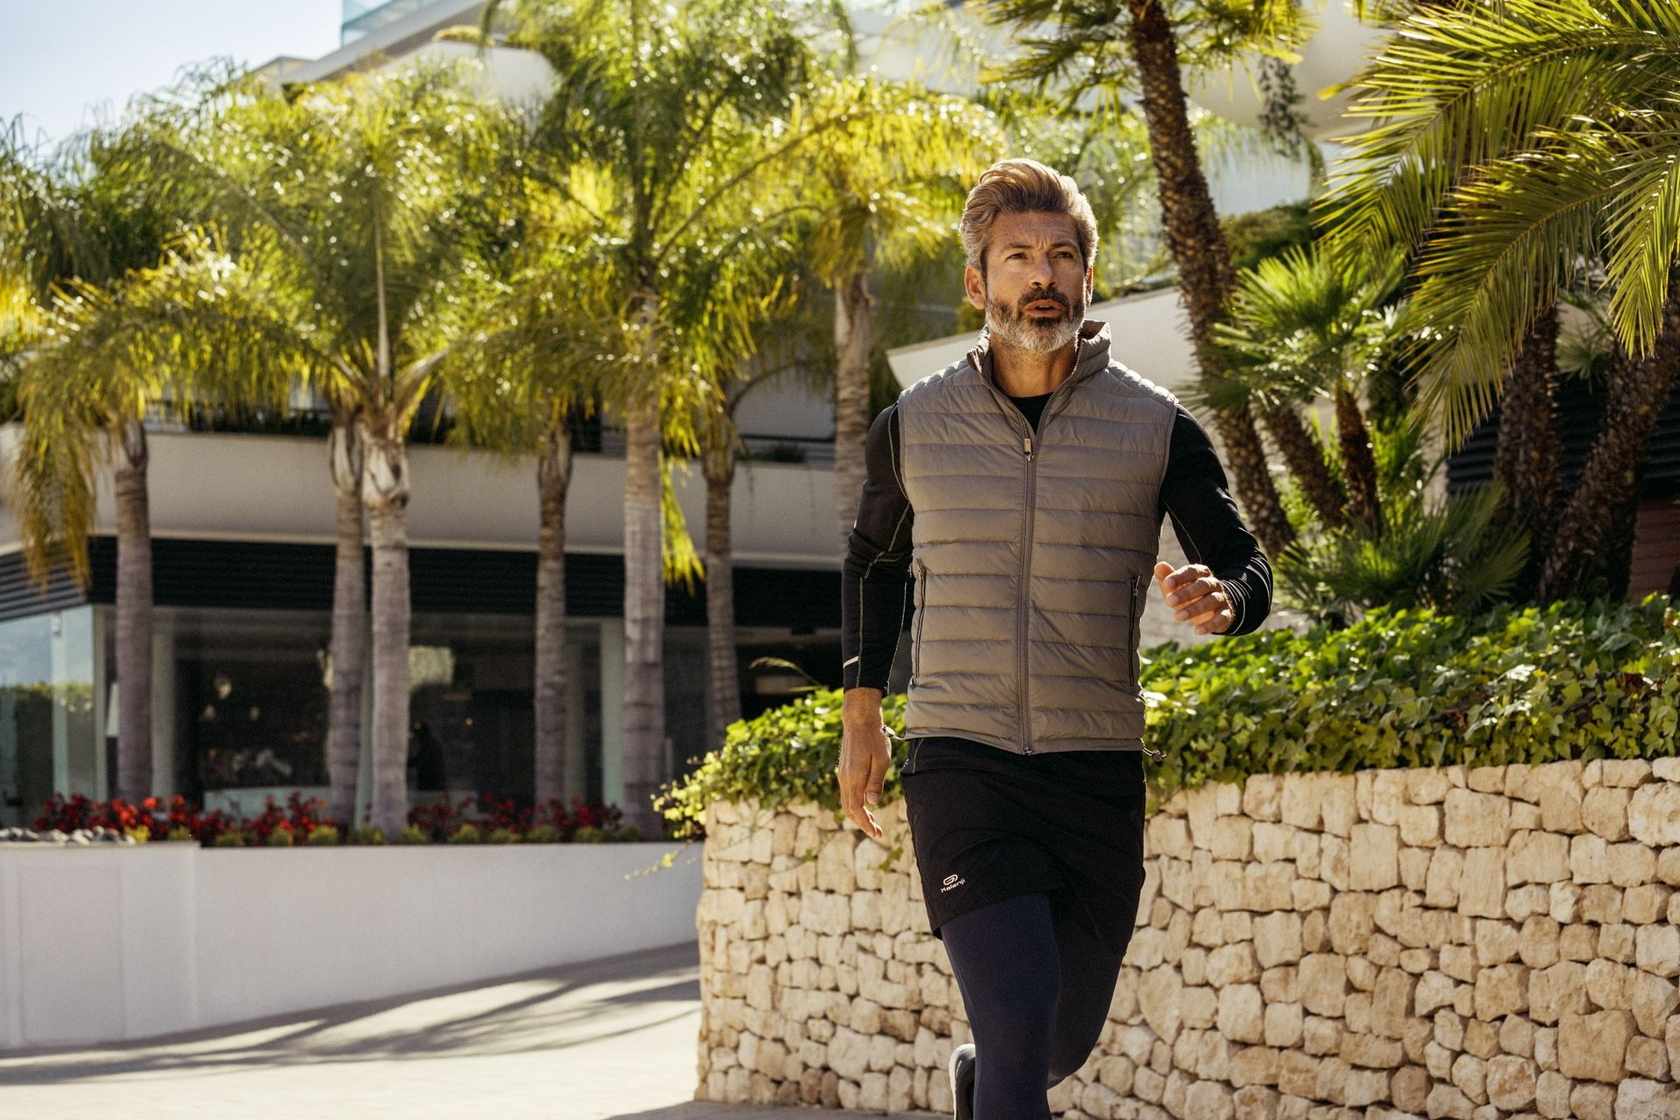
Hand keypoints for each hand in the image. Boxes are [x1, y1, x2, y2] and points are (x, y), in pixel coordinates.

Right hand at [838, 688, 889, 837]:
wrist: (858, 721)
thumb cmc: (873, 739)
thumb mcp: (881, 760)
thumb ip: (876, 782)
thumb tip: (873, 803)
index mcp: (853, 778)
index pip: (857, 809)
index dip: (865, 823)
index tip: (876, 833)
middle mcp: (844, 779)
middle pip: (849, 809)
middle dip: (862, 823)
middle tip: (877, 832)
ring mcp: (842, 776)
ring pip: (847, 803)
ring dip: (858, 815)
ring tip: (873, 822)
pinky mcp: (844, 772)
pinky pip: (847, 794)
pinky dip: (856, 805)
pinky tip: (866, 806)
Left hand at [1153, 561, 1233, 634]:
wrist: (1213, 609)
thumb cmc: (1189, 595)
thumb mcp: (1177, 587)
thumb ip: (1167, 577)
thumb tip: (1158, 566)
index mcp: (1201, 573)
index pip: (1192, 571)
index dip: (1180, 577)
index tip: (1166, 583)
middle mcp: (1214, 584)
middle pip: (1202, 585)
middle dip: (1185, 593)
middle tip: (1169, 602)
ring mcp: (1221, 598)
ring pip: (1211, 601)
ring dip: (1194, 609)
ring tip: (1177, 617)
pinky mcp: (1226, 614)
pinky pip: (1221, 618)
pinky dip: (1210, 625)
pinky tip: (1197, 631)